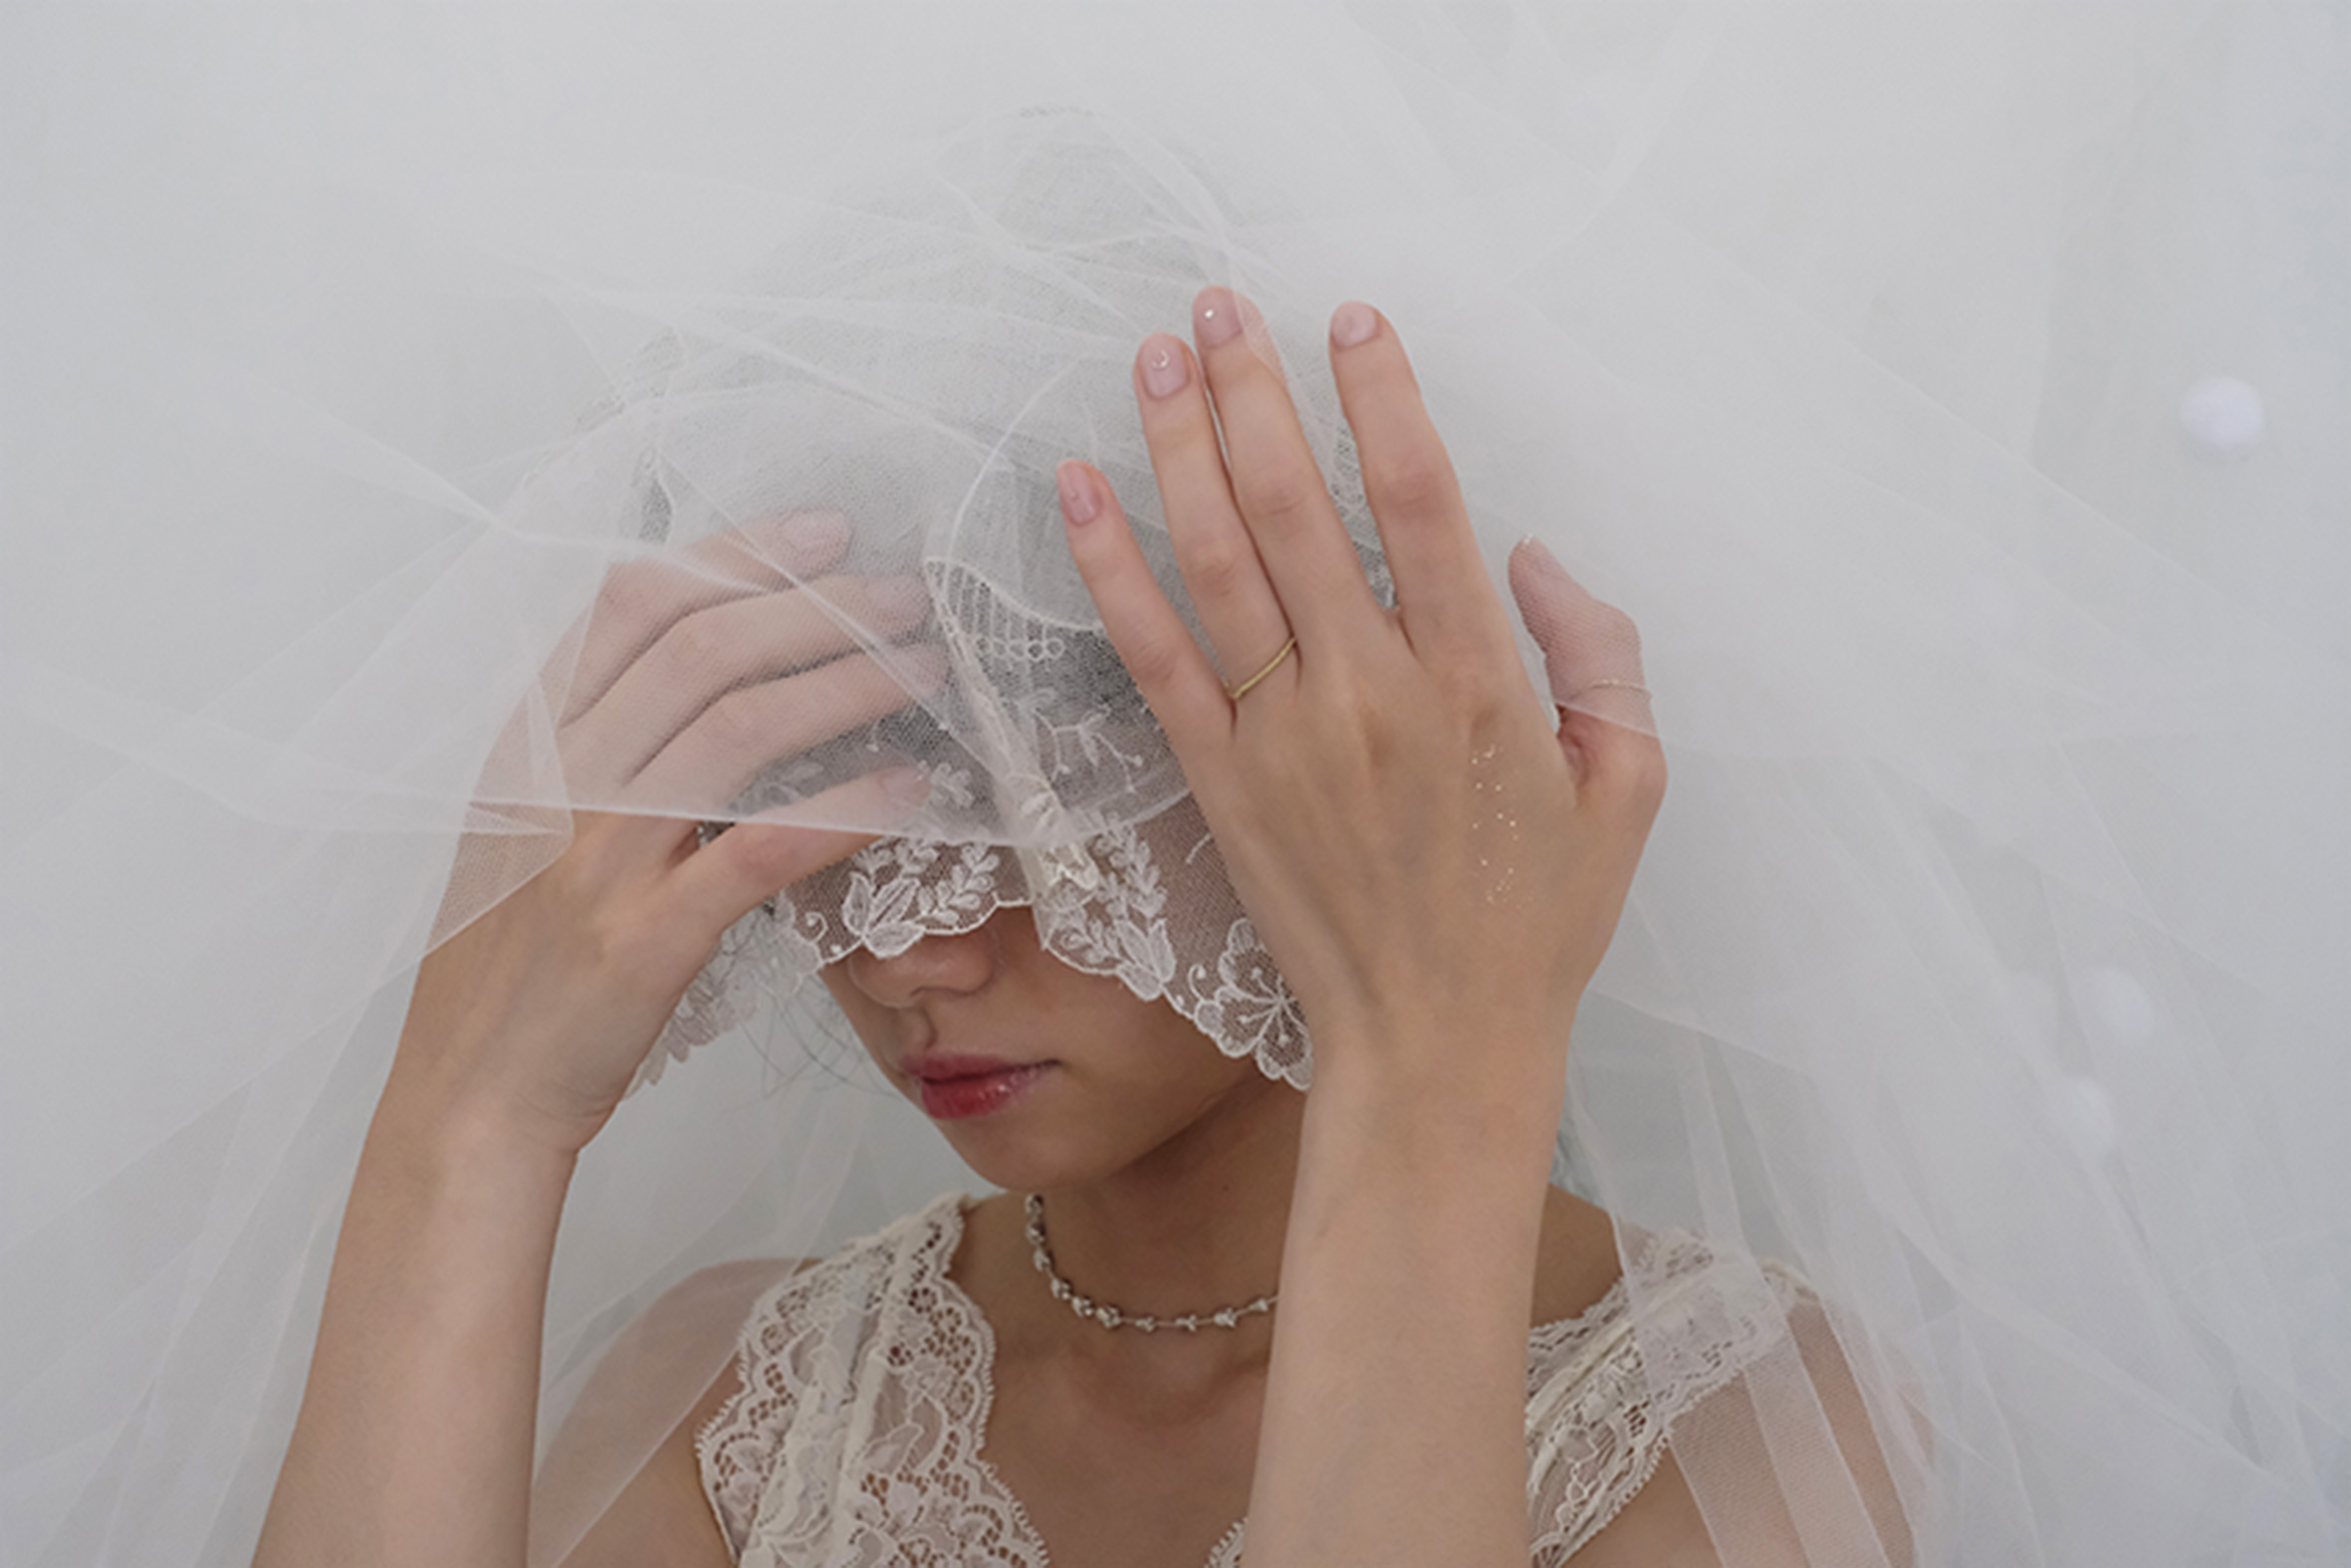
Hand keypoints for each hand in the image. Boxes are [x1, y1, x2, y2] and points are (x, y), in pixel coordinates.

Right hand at [393, 513, 942, 1152]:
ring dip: (843, 686)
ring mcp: (596, 860)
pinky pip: (758, 851)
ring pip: (733, 732)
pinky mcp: (642, 940)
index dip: (734, 552)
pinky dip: (843, 809)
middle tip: (902, 592)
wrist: (471, 1099)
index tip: (824, 532)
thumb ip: (602, 748)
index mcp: (526, 742)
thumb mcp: (531, 831)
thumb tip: (715, 673)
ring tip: (923, 668)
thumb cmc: (514, 966)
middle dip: (812, 607)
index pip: (631, 604)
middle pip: (697, 649)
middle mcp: (556, 782)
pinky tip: (910, 790)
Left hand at [1057, 290, 1662, 1109]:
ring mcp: (1284, 738)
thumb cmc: (1539, 919)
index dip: (1380, 397)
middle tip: (1221, 305)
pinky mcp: (1220, 782)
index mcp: (1479, 683)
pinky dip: (1110, 568)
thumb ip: (1596, 651)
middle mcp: (1372, 694)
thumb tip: (1526, 551)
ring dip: (1180, 448)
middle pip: (1297, 507)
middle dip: (1253, 391)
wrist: (1438, 1045)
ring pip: (1219, 563)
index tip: (1349, 320)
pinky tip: (1077, 489)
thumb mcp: (1628, 785)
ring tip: (1156, 357)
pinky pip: (1153, 658)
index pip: (1423, 501)